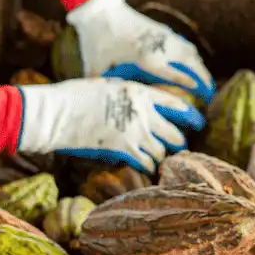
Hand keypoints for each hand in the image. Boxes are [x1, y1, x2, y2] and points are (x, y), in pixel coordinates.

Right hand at [17, 77, 203, 170]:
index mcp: (140, 93)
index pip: (177, 106)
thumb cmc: (75, 96)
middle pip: (175, 134)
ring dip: (161, 157)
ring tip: (159, 160)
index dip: (191, 117)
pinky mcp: (123, 151)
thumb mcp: (108, 85)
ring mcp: (135, 134)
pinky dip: (147, 167)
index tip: (198, 122)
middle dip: (179, 143)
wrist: (57, 113)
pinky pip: (146, 164)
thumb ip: (128, 95)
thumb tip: (137, 103)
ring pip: (162, 152)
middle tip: (178, 147)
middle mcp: (143, 114)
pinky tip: (145, 168)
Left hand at [68, 0, 215, 102]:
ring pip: (190, 52)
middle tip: (210, 94)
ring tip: (207, 81)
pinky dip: (192, 55)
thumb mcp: (96, 68)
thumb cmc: (97, 41)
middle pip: (190, 62)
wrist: (101, 11)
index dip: (189, 84)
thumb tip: (97, 107)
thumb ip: (101, 87)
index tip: (200, 95)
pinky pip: (183, 44)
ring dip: (200, 66)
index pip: (174, 74)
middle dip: (203, 78)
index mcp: (145, 58)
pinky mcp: (160, 30)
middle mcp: (158, 47)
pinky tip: (194, 62)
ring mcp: (162, 37)